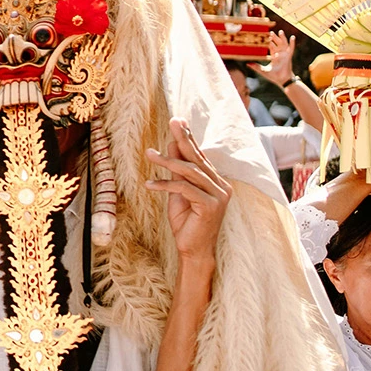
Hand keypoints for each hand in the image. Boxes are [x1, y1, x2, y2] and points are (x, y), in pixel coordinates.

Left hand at [145, 118, 232, 272]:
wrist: (192, 250)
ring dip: (167, 162)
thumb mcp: (178, 192)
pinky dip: (165, 185)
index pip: (200, 156)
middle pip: (198, 159)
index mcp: (216, 182)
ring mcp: (219, 196)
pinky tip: (149, 184)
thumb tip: (171, 145)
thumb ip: (177, 171)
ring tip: (149, 154)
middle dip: (183, 139)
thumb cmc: (186, 222)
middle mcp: (222, 186)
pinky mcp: (210, 206)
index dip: (188, 138)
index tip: (178, 120)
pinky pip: (184, 189)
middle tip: (172, 121)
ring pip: (190, 172)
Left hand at [247, 31, 296, 87]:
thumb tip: (247, 64)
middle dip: (274, 37)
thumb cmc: (273, 75)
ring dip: (282, 38)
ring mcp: (285, 54)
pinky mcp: (289, 56)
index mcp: (273, 55)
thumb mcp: (263, 70)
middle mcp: (279, 53)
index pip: (270, 46)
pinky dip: (292, 43)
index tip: (264, 36)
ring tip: (280, 31)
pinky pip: (291, 48)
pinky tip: (292, 37)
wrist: (281, 80)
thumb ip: (256, 67)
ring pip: (283, 44)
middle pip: (277, 43)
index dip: (268, 42)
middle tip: (270, 32)